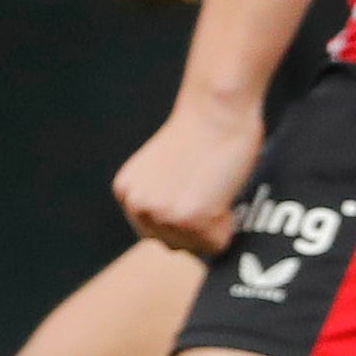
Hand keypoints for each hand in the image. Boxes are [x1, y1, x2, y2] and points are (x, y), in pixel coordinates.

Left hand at [113, 89, 264, 256]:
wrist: (216, 109)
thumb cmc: (200, 133)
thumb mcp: (161, 170)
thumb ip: (158, 198)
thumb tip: (172, 228)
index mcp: (126, 192)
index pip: (156, 233)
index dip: (183, 217)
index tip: (195, 190)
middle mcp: (137, 206)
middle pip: (175, 244)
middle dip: (197, 225)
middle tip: (208, 189)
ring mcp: (161, 214)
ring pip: (197, 246)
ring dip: (214, 224)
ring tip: (214, 188)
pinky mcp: (190, 218)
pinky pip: (216, 244)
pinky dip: (228, 225)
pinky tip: (222, 192)